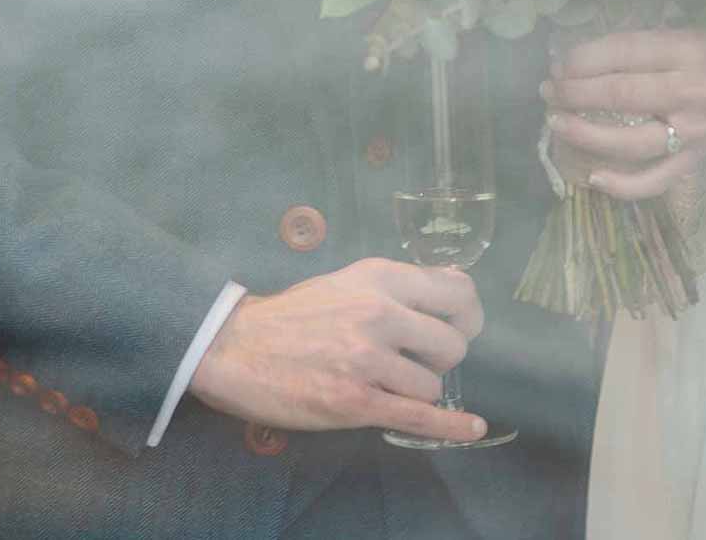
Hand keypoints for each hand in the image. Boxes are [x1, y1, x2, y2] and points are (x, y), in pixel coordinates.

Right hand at [189, 258, 487, 444]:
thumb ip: (395, 286)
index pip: (456, 292)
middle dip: (440, 359)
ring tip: (387, 386)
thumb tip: (456, 285)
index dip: (467, 315)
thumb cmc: (290, 317)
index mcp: (377, 278)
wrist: (234, 349)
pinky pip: (420, 418)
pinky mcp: (356, 403)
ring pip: (432, 386)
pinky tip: (471, 428)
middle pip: (452, 344)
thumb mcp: (345, 282)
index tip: (460, 327)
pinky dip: (451, 427)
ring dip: (416, 391)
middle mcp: (378, 313)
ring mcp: (367, 360)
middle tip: (418, 363)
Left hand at [542, 22, 705, 199]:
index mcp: (689, 50)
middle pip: (622, 95)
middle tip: (548, 90)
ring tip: (557, 122)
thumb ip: (652, 41)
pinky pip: (658, 178)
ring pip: (633, 141)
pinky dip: (625, 185)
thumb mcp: (699, 29)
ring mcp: (694, 130)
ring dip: (587, 135)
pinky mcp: (699, 157)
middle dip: (576, 93)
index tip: (559, 61)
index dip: (585, 58)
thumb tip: (591, 50)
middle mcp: (690, 91)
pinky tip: (594, 178)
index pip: (626, 53)